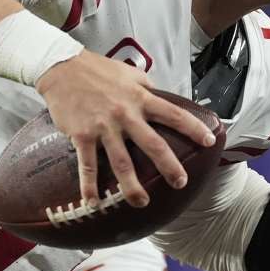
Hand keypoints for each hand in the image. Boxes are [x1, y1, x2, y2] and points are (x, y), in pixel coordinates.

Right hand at [35, 50, 215, 208]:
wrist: (61, 68)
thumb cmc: (96, 69)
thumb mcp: (128, 72)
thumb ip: (145, 87)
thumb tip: (160, 95)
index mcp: (139, 98)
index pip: (173, 114)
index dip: (192, 128)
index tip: (208, 141)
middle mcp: (124, 114)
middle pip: (152, 144)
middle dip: (169, 166)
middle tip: (180, 183)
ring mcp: (103, 127)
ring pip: (121, 162)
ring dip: (132, 186)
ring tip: (142, 202)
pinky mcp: (82, 135)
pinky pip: (87, 165)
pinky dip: (90, 186)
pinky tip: (93, 202)